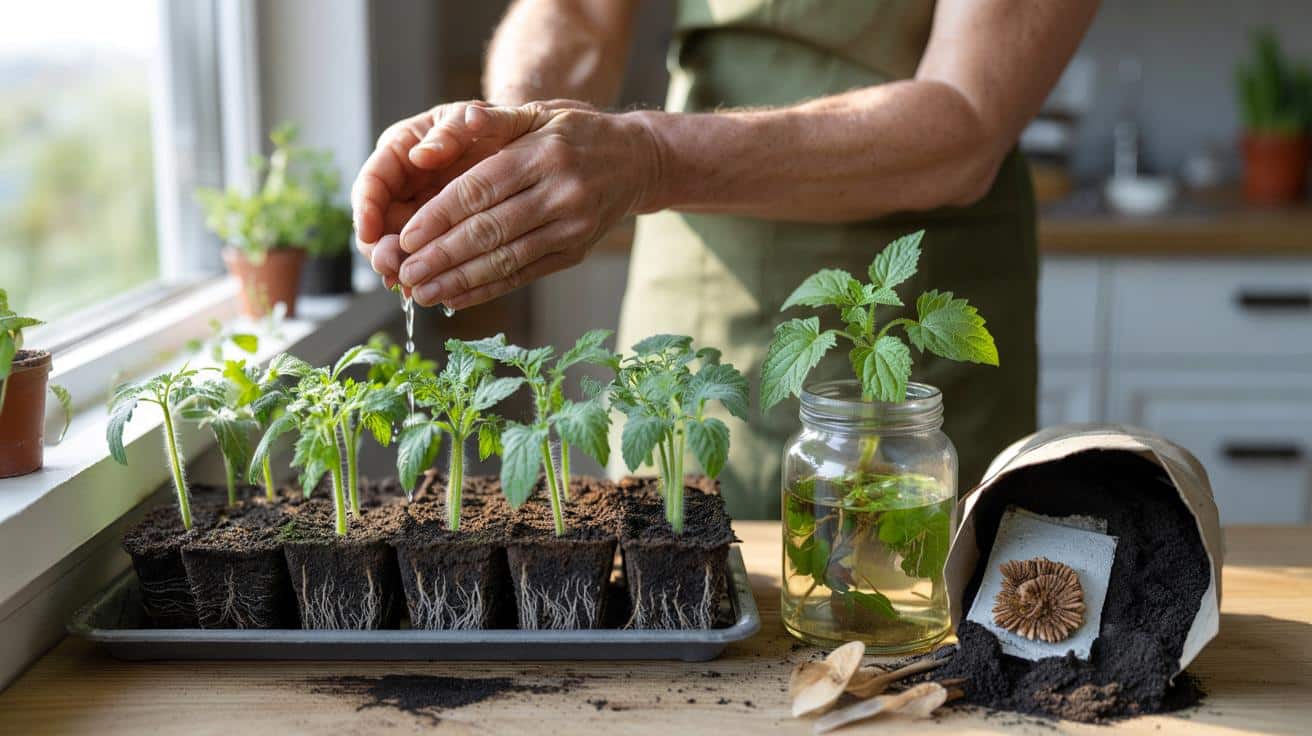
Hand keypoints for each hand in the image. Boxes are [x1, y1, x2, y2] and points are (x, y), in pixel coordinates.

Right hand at [352, 100, 517, 289]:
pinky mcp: (437, 232)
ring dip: (399, 266)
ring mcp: (418, 210)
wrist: (518, 142)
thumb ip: (449, 132)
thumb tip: (421, 155)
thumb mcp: (471, 118)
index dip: (366, 207)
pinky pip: (425, 255)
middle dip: (379, 246)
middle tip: (391, 266)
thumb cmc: (490, 124)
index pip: (372, 180)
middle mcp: (402, 183)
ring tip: (409, 284)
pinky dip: (427, 272)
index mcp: (400, 150)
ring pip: (397, 244)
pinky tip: (433, 289)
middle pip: (377, 221)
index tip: (368, 231)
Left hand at [395, 102, 662, 308]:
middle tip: (405, 272)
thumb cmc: (576, 133)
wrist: (638, 161)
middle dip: (442, 256)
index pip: (481, 191)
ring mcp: (572, 227)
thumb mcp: (539, 113)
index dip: (440, 217)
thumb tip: (448, 131)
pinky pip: (524, 274)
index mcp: (543, 155)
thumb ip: (491, 120)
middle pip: (490, 231)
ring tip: (421, 292)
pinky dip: (487, 289)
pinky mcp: (576, 252)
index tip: (406, 237)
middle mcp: (561, 193)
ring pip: (506, 259)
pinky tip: (455, 298)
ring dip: (459, 280)